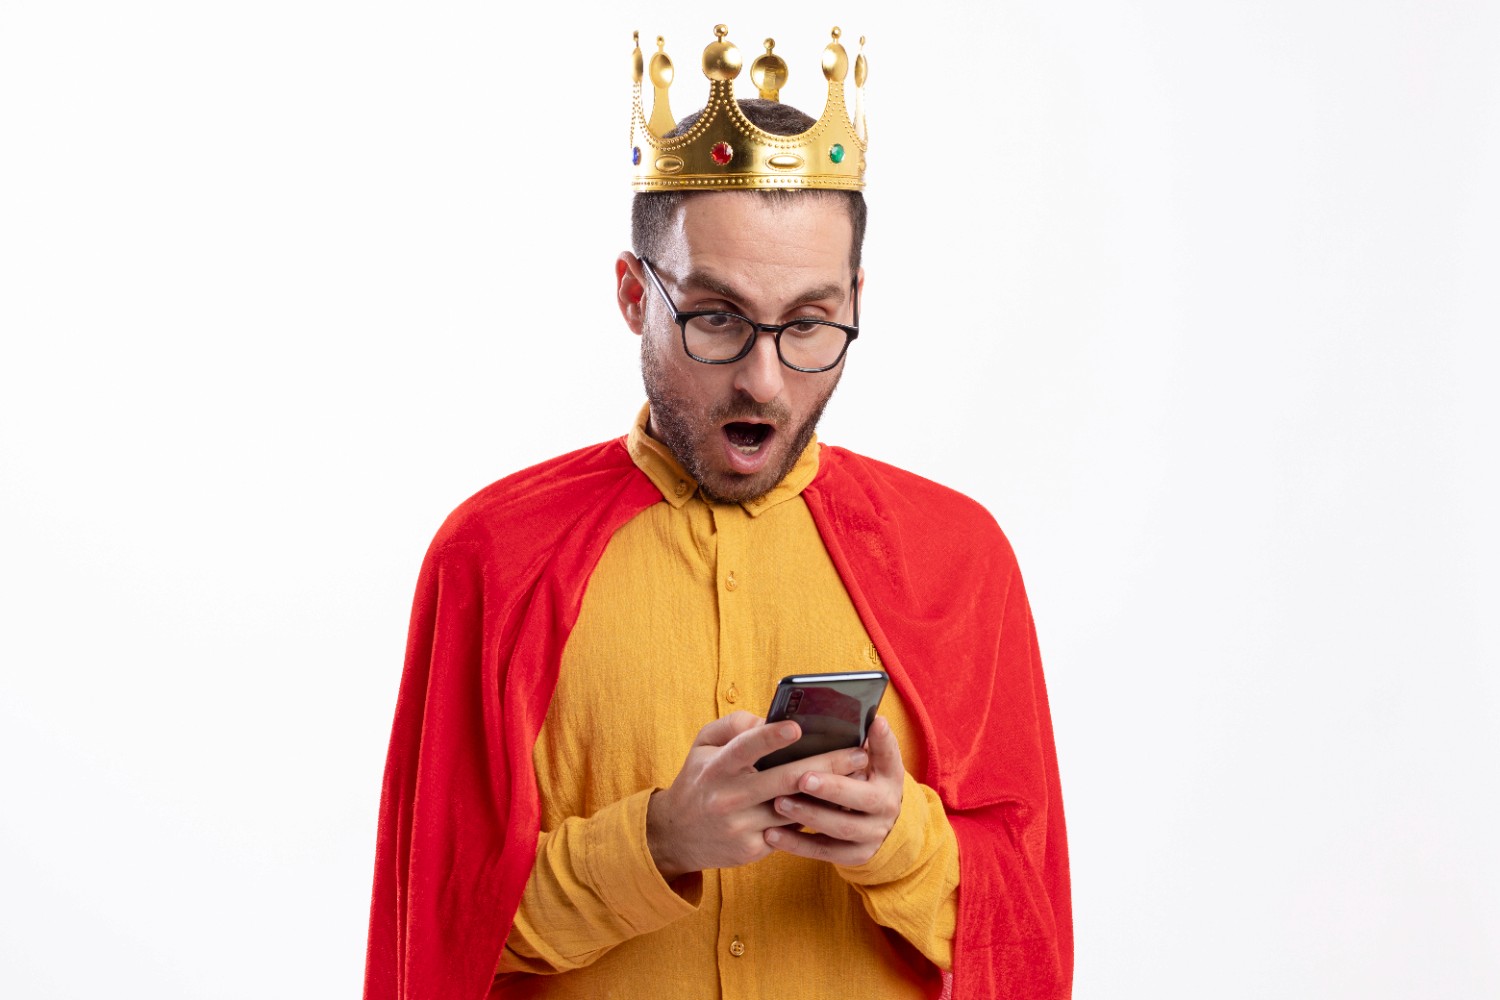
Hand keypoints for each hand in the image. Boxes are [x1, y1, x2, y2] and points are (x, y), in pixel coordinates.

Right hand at [646, 711, 870, 880]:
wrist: (677, 834)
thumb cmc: (699, 779)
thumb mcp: (703, 745)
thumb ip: (734, 725)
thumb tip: (769, 720)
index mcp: (717, 768)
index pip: (745, 749)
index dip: (770, 737)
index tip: (798, 726)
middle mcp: (728, 798)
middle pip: (786, 780)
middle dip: (828, 765)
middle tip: (859, 753)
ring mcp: (741, 827)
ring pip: (795, 808)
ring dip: (830, 793)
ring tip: (859, 776)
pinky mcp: (751, 849)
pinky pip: (790, 830)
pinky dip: (814, 815)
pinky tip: (838, 803)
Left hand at [763, 716, 904, 866]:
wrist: (878, 824)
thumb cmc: (861, 779)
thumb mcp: (870, 760)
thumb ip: (860, 742)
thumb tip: (860, 716)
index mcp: (890, 777)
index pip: (890, 757)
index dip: (884, 741)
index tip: (874, 722)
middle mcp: (886, 807)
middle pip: (862, 798)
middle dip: (832, 788)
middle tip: (802, 777)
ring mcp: (872, 834)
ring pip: (841, 828)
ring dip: (809, 815)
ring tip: (779, 802)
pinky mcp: (855, 856)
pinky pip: (823, 851)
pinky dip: (797, 843)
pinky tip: (771, 833)